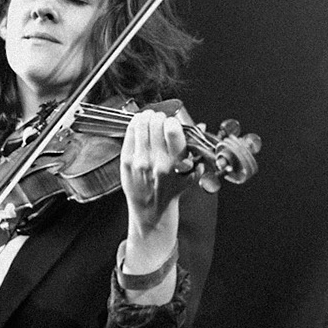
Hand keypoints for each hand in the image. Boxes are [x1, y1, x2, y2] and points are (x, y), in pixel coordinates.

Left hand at [120, 107, 190, 234]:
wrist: (151, 210)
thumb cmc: (170, 191)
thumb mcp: (189, 174)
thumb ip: (195, 153)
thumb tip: (200, 127)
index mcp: (176, 163)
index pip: (172, 130)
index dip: (172, 122)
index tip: (172, 123)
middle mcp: (157, 161)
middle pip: (155, 123)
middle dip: (159, 117)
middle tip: (160, 119)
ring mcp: (140, 160)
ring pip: (141, 124)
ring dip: (146, 117)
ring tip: (149, 118)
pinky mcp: (127, 160)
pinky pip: (130, 133)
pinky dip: (135, 124)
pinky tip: (139, 124)